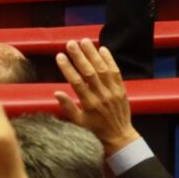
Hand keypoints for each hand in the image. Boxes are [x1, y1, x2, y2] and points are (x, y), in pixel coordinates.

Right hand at [51, 38, 136, 153]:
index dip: (67, 68)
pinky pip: (116, 72)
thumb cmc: (95, 129)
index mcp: (89, 104)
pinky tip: (103, 49)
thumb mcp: (78, 122)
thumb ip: (68, 107)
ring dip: (93, 54)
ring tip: (84, 41)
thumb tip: (56, 92)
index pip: (76, 82)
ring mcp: (113, 92)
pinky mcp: (121, 89)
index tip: (59, 56)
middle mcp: (101, 96)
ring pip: (103, 69)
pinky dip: (110, 60)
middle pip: (89, 72)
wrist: (119, 137)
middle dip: (79, 56)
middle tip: (70, 43)